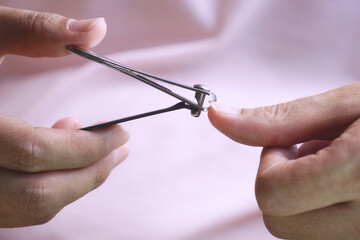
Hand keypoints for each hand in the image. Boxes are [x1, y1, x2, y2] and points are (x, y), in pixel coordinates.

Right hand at [0, 6, 129, 226]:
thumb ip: (33, 30)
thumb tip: (97, 28)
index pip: (33, 150)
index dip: (86, 145)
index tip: (121, 133)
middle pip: (35, 193)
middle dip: (90, 174)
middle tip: (120, 151)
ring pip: (27, 209)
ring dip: (74, 186)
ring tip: (102, 157)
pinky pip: (15, 209)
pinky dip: (47, 191)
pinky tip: (61, 163)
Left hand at [209, 82, 359, 239]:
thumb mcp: (344, 105)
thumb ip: (275, 120)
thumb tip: (217, 117)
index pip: (271, 195)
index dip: (272, 163)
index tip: (294, 143)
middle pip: (278, 221)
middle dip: (285, 183)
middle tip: (317, 155)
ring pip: (299, 233)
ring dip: (306, 199)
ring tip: (340, 170)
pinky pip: (324, 237)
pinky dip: (325, 212)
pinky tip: (350, 187)